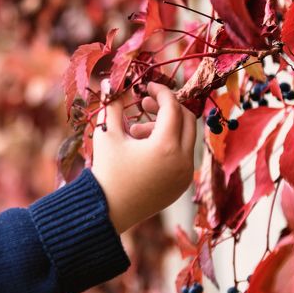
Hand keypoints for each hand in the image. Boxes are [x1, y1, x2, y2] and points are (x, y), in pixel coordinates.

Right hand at [90, 79, 196, 232]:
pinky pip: (182, 156)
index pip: (172, 107)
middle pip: (187, 119)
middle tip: (144, 105)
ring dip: (165, 128)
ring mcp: (185, 174)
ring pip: (185, 138)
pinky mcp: (181, 185)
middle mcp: (182, 160)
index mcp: (166, 146)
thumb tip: (109, 82)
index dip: (160, 93)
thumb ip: (113, 106)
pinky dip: (169, 146)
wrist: (107, 210)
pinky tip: (143, 148)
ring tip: (136, 132)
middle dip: (167, 108)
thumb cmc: (106, 170)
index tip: (146, 87)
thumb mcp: (107, 134)